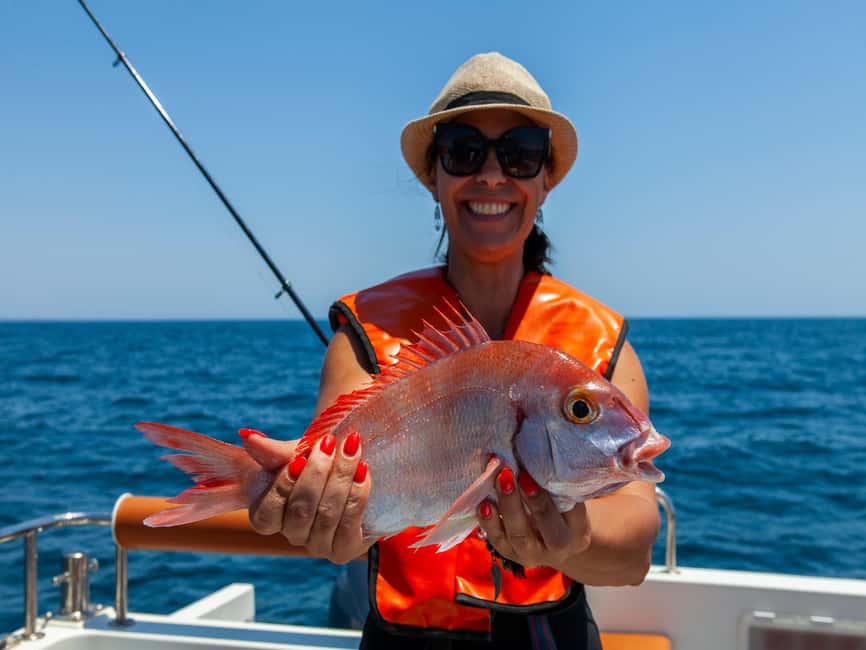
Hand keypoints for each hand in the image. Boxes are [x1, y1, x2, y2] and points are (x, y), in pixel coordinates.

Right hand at [242, 429, 371, 563]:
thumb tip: (248, 436)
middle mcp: (292, 535)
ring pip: (327, 516)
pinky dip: (357, 495)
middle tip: (329, 443)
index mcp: (269, 517)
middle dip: (317, 474)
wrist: (351, 466)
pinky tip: (363, 471)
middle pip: (300, 512)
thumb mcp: (294, 452)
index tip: (298, 459)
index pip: (267, 514)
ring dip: (340, 478)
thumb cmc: (316, 460)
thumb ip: (272, 451)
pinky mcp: (346, 548)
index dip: (283, 487)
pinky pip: (349, 526)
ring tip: (352, 450)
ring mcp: (319, 545)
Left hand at [477, 468, 590, 571]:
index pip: (570, 511)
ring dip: (506, 507)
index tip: (530, 474)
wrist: (556, 541)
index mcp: (579, 530)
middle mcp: (559, 546)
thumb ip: (565, 479)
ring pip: (519, 535)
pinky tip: (483, 503)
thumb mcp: (572, 496)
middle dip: (527, 499)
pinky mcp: (510, 554)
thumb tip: (549, 443)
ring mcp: (533, 553)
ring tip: (496, 482)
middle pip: (543, 524)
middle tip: (511, 473)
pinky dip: (488, 523)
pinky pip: (498, 541)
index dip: (549, 493)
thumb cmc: (563, 506)